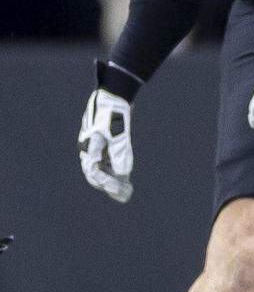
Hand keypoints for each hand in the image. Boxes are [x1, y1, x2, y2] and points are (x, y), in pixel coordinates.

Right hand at [78, 88, 133, 202]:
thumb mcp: (118, 135)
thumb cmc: (113, 114)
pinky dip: (115, 170)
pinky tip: (126, 179)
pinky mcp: (104, 143)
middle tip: (125, 196)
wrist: (114, 96)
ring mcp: (96, 146)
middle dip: (110, 186)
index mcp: (89, 147)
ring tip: (127, 190)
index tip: (120, 191)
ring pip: (102, 168)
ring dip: (113, 180)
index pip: (94, 173)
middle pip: (97, 174)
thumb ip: (120, 154)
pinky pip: (107, 161)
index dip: (107, 184)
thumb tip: (123, 174)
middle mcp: (90, 148)